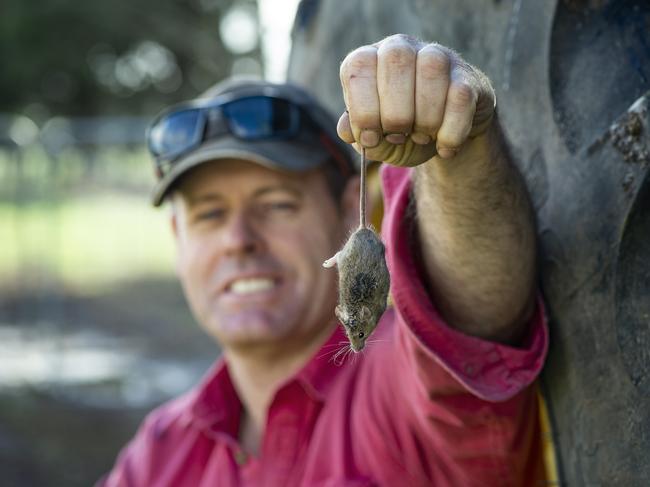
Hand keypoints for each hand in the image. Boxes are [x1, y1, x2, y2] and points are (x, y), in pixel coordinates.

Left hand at [338, 34, 495, 166]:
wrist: (442, 136)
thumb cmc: (400, 132)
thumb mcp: (375, 139)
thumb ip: (358, 135)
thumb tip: (346, 130)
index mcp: (368, 59)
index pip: (359, 68)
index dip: (363, 109)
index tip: (371, 138)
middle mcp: (400, 48)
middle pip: (396, 62)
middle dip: (395, 115)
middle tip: (399, 136)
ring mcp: (437, 56)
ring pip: (431, 72)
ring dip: (425, 120)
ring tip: (423, 138)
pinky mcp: (467, 76)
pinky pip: (461, 97)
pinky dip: (452, 132)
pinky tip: (445, 148)